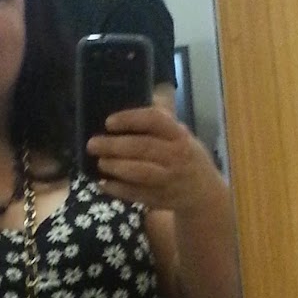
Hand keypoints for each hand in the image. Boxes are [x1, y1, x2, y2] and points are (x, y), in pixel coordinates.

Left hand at [87, 104, 223, 215]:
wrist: (204, 194)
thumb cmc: (187, 157)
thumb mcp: (181, 135)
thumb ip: (162, 121)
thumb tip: (141, 98)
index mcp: (179, 136)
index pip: (154, 121)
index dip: (130, 119)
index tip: (108, 122)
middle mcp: (175, 156)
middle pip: (142, 147)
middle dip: (114, 145)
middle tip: (92, 144)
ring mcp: (168, 179)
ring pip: (139, 172)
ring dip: (115, 167)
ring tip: (99, 162)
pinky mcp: (160, 199)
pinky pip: (136, 194)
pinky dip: (118, 189)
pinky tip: (103, 184)